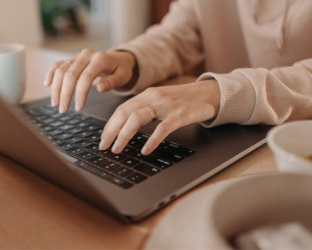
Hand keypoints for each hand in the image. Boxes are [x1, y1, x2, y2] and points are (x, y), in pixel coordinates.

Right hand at [44, 49, 136, 112]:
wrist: (118, 59)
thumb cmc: (121, 70)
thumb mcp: (122, 76)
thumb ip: (112, 82)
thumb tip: (100, 88)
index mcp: (100, 59)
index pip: (86, 77)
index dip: (80, 93)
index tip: (78, 107)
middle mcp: (86, 55)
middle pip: (70, 74)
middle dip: (65, 94)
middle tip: (63, 109)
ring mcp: (77, 56)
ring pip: (61, 70)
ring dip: (56, 88)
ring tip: (55, 103)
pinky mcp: (71, 59)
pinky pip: (58, 65)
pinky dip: (51, 74)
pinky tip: (47, 84)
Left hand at [99, 79, 220, 154]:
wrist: (209, 93)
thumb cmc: (183, 100)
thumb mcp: (160, 101)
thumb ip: (144, 110)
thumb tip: (125, 128)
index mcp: (147, 95)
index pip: (121, 109)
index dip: (109, 125)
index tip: (102, 139)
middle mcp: (154, 97)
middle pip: (125, 113)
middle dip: (111, 131)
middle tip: (104, 147)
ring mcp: (167, 105)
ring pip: (138, 118)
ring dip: (124, 135)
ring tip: (118, 149)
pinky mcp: (181, 114)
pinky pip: (163, 128)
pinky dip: (152, 140)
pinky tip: (145, 150)